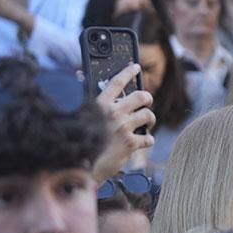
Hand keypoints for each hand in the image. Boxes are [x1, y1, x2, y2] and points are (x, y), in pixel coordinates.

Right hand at [93, 64, 155, 181]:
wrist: (82, 166)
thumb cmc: (82, 142)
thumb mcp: (84, 118)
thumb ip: (96, 106)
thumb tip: (95, 88)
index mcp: (99, 105)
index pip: (116, 82)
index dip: (127, 72)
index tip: (135, 67)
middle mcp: (113, 113)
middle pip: (141, 96)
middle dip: (147, 99)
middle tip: (146, 103)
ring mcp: (123, 127)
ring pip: (148, 115)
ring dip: (150, 120)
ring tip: (145, 124)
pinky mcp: (130, 143)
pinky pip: (148, 138)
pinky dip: (148, 140)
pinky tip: (142, 142)